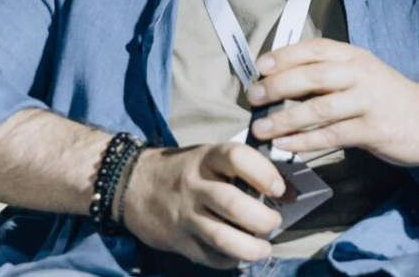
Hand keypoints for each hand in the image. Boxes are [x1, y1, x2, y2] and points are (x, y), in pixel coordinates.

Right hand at [121, 143, 284, 268]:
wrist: (132, 185)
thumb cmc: (184, 171)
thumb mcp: (208, 159)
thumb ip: (240, 171)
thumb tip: (286, 192)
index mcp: (206, 159)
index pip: (237, 157)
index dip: (264, 173)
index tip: (279, 189)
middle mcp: (195, 186)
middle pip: (233, 204)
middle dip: (262, 218)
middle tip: (274, 222)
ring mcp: (186, 216)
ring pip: (223, 237)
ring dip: (252, 248)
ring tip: (264, 248)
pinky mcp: (180, 241)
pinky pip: (211, 257)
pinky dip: (232, 259)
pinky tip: (240, 254)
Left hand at [246, 39, 418, 165]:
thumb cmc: (387, 96)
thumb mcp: (362, 73)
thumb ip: (329, 73)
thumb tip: (282, 80)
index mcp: (354, 57)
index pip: (315, 49)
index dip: (285, 55)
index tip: (260, 66)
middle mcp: (360, 74)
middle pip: (312, 75)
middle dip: (278, 85)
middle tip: (253, 96)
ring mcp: (367, 102)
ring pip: (319, 108)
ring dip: (286, 119)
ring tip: (261, 128)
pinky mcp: (372, 130)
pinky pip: (332, 135)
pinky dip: (305, 141)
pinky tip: (286, 146)